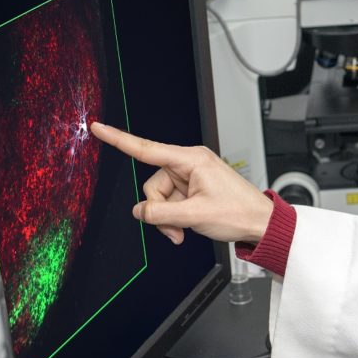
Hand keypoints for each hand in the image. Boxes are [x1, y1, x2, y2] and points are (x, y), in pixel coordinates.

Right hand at [89, 122, 272, 245]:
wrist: (259, 223)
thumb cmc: (238, 213)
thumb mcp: (194, 216)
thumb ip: (160, 213)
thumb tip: (139, 211)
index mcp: (192, 159)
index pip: (147, 148)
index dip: (119, 139)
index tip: (98, 127)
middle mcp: (190, 163)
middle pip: (153, 184)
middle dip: (159, 210)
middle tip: (175, 230)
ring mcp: (191, 176)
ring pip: (160, 196)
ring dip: (167, 218)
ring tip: (183, 230)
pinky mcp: (193, 189)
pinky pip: (170, 202)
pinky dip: (174, 218)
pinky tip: (185, 228)